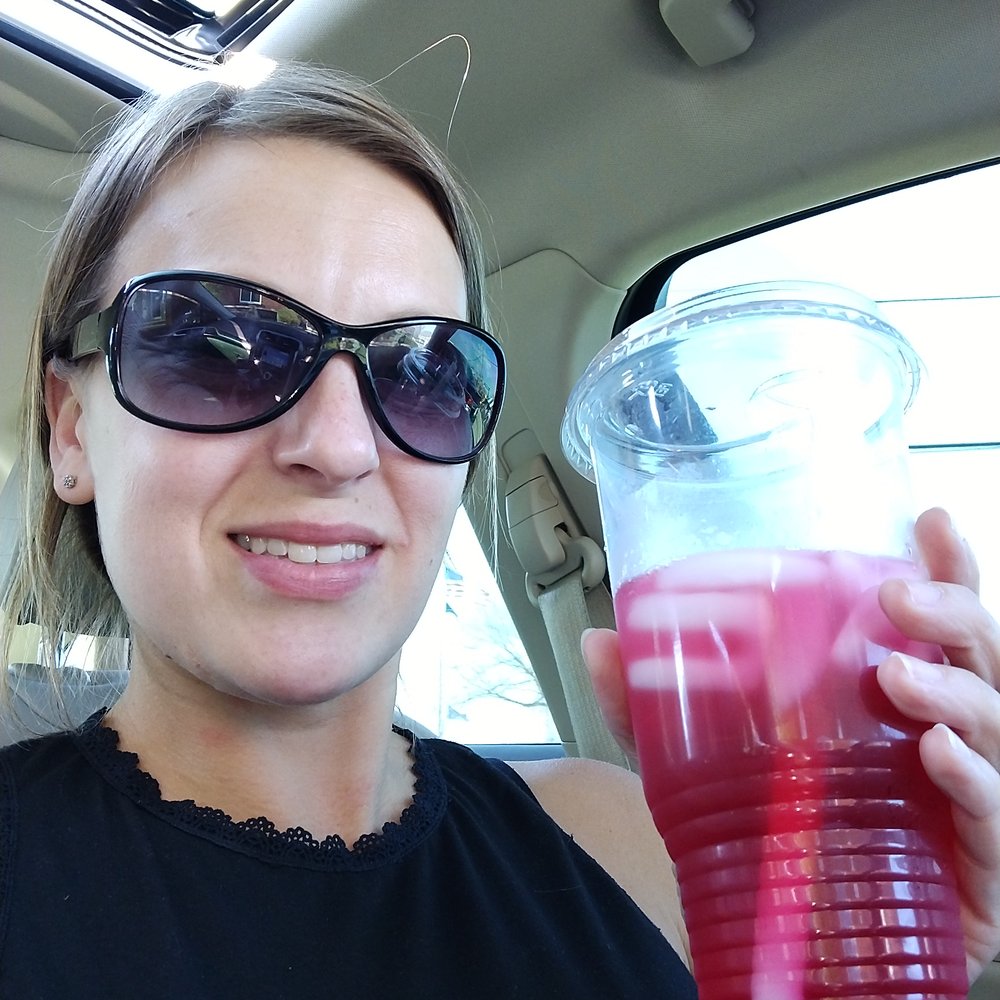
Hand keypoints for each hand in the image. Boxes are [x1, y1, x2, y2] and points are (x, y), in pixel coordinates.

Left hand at [582, 507, 999, 983]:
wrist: (804, 937)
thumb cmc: (773, 826)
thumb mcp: (699, 755)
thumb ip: (650, 705)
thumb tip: (596, 645)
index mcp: (889, 690)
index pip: (934, 617)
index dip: (946, 564)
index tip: (926, 519)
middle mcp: (941, 729)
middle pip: (979, 652)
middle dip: (952, 613)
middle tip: (897, 599)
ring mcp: (967, 791)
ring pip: (993, 721)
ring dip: (955, 692)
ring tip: (900, 679)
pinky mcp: (976, 861)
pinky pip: (993, 812)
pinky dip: (973, 779)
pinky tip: (937, 757)